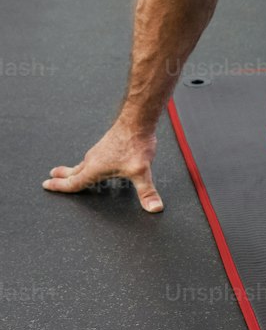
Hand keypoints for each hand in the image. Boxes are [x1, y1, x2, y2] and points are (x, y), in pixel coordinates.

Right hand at [43, 122, 162, 212]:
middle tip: (50, 178)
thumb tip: (154, 208)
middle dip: (62, 176)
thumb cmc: (134, 144)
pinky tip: (96, 163)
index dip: (60, 187)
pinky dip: (87, 163)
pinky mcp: (107, 146)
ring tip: (70, 173)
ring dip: (74, 170)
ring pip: (82, 164)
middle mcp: (93, 159)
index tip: (46, 185)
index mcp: (95, 168)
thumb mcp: (141, 172)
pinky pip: (92, 158)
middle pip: (74, 171)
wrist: (137, 121)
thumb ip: (147, 192)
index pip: (74, 182)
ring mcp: (99, 151)